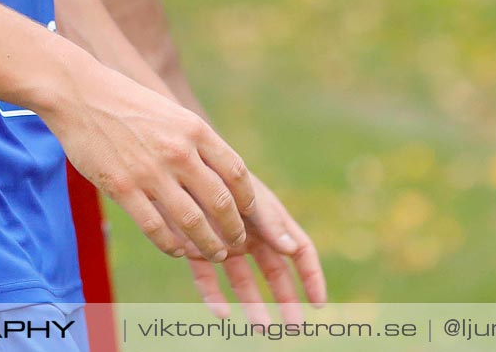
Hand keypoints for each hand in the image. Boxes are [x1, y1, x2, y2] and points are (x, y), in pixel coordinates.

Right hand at [38, 50, 256, 262]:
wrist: (80, 94)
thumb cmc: (126, 102)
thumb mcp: (170, 113)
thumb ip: (194, 141)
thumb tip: (219, 175)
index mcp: (194, 129)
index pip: (235, 172)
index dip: (247, 199)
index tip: (249, 213)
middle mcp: (178, 151)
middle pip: (220, 202)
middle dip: (234, 229)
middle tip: (238, 242)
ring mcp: (150, 172)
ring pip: (192, 222)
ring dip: (209, 246)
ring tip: (215, 254)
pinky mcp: (122, 188)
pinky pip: (156, 229)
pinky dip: (173, 246)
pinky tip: (178, 251)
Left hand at [185, 173, 327, 320]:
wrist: (177, 166)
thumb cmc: (219, 174)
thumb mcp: (249, 194)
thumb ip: (269, 221)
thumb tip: (292, 249)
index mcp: (270, 220)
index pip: (299, 250)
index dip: (311, 275)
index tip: (318, 303)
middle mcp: (251, 235)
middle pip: (275, 273)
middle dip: (286, 300)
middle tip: (294, 327)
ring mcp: (225, 244)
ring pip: (243, 281)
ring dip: (253, 305)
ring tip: (262, 329)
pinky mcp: (197, 249)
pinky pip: (207, 279)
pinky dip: (213, 296)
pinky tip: (222, 314)